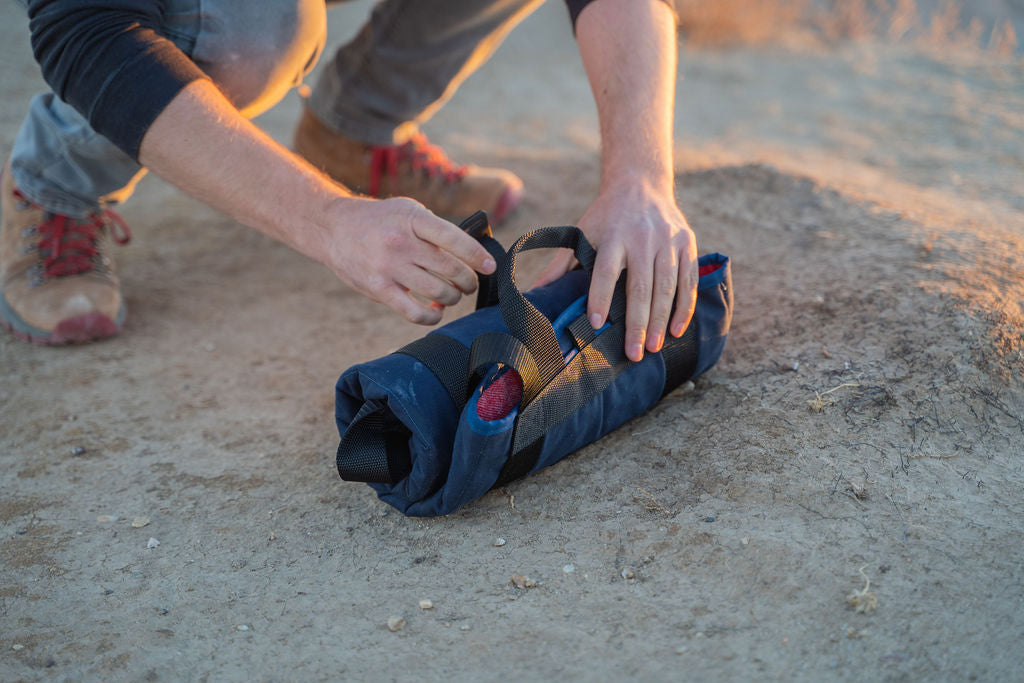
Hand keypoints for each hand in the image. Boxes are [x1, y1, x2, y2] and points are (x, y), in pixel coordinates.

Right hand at [321, 197, 496, 324]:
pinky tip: (435, 310)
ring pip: (439, 292)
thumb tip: (471, 252)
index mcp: (413, 219)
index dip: (478, 256)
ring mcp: (389, 267)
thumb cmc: (379, 220)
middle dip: (468, 281)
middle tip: (469, 283)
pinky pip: (415, 313)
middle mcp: (401, 243)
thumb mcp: (407, 211)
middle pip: (451, 269)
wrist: (333, 228)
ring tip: (452, 294)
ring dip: (453, 298)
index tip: (490, 267)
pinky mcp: (378, 289)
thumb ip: (435, 228)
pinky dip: (432, 316)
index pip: (455, 239)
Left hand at [538, 182, 696, 361]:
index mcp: (613, 236)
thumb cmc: (606, 216)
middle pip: (640, 285)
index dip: (601, 297)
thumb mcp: (582, 232)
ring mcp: (667, 240)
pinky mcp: (686, 244)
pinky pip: (688, 280)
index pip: (606, 270)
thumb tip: (535, 292)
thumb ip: (561, 264)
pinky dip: (683, 307)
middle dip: (637, 322)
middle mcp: (642, 238)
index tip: (597, 323)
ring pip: (666, 286)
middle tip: (634, 353)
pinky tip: (676, 330)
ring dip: (661, 320)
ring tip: (653, 347)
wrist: (640, 183)